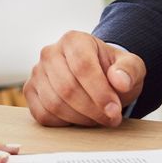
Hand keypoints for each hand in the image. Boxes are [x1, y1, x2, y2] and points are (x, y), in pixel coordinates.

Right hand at [24, 31, 145, 127]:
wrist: (98, 75)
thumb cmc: (112, 71)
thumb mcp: (131, 66)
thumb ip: (129, 70)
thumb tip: (120, 81)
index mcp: (74, 40)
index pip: (83, 67)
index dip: (100, 92)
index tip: (115, 110)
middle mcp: (50, 52)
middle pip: (67, 88)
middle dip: (92, 109)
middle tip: (111, 118)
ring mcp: (37, 72)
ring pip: (54, 103)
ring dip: (80, 118)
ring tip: (97, 118)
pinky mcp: (30, 90)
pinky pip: (42, 114)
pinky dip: (63, 123)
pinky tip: (79, 118)